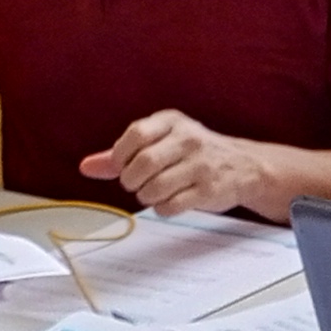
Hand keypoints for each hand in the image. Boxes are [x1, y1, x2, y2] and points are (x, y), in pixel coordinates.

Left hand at [80, 111, 278, 215]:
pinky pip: (172, 205)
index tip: (121, 166)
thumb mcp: (160, 143)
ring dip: (146, 196)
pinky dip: (163, 208)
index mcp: (172, 122)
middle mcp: (189, 139)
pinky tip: (170, 202)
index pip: (136, 134)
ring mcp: (201, 165)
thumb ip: (122, 154)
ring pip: (156, 187)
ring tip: (153, 193)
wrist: (244, 167)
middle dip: (131, 180)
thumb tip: (86, 166)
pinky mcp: (209, 190)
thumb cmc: (194, 154)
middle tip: (135, 184)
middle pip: (144, 163)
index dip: (121, 155)